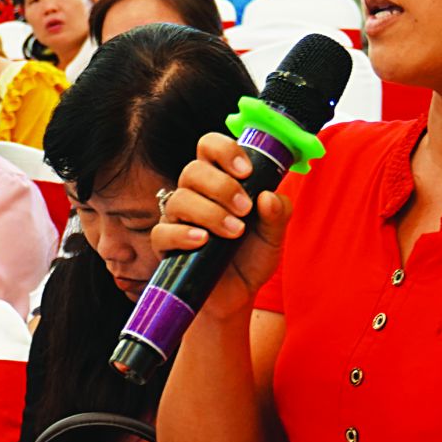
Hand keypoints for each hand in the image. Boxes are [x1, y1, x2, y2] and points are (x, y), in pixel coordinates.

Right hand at [149, 133, 293, 323]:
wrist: (237, 295)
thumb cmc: (251, 257)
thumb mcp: (274, 236)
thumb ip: (277, 214)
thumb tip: (269, 196)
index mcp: (219, 180)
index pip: (209, 147)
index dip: (225, 150)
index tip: (246, 171)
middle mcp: (194, 193)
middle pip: (193, 170)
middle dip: (223, 187)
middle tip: (245, 210)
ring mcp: (177, 218)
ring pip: (180, 199)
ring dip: (210, 213)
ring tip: (234, 232)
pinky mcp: (165, 244)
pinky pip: (163, 232)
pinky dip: (183, 235)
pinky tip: (203, 242)